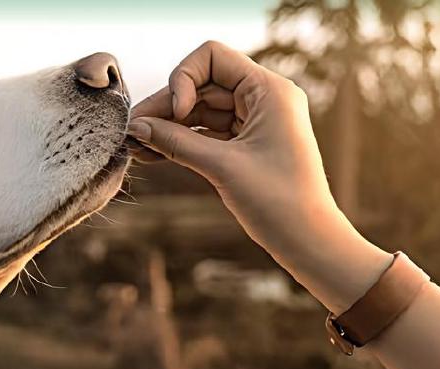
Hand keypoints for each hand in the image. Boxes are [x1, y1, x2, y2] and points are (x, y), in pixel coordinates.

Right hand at [128, 41, 391, 313]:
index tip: (176, 114)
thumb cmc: (278, 202)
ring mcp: (253, 120)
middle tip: (132, 132)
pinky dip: (180, 141)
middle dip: (166, 107)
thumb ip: (176, 142)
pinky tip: (152, 153)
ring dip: (168, 126)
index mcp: (269, 90)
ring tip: (136, 147)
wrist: (307, 241)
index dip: (184, 78)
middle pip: (200, 85)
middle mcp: (262, 98)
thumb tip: (136, 127)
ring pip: (199, 110)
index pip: (212, 57)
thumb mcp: (222, 167)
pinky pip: (205, 132)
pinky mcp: (245, 143)